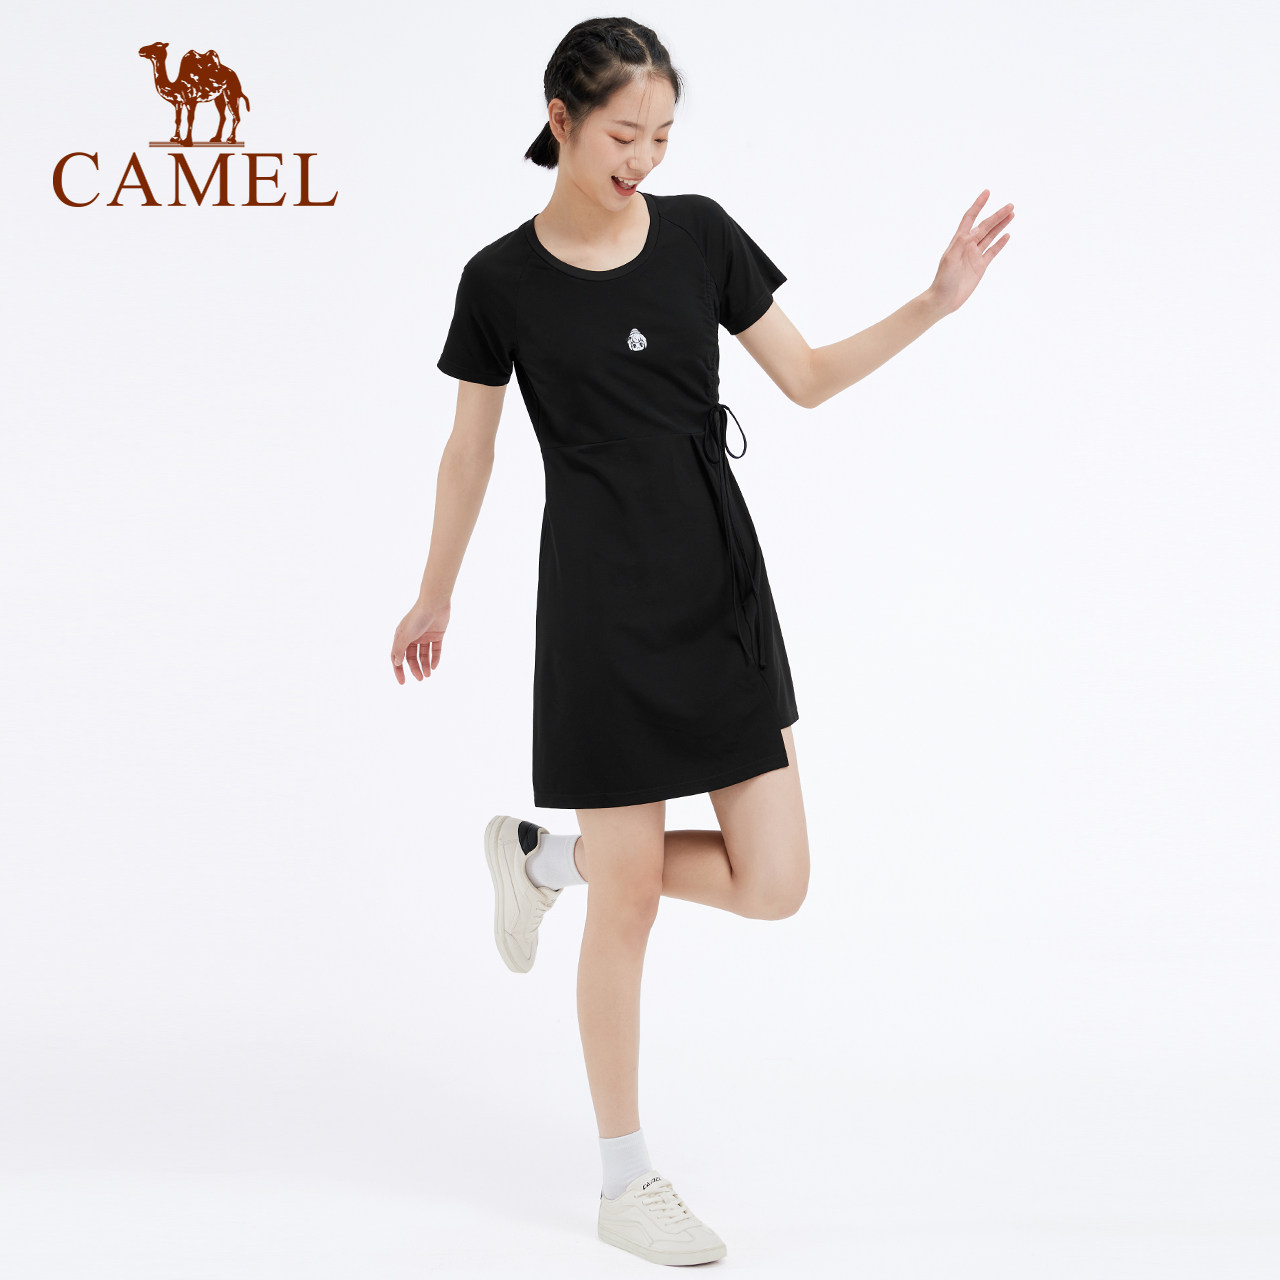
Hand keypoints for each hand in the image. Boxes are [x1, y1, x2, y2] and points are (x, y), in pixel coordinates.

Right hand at [391, 597, 450, 683]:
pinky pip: (435, 649)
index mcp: (401, 636)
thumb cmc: (418, 617)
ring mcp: (425, 636)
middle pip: (412, 658)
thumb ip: (399, 649)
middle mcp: (412, 637)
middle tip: (421, 679)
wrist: (435, 603)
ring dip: (425, 665)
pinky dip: (435, 658)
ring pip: (424, 655)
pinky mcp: (437, 634)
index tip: (403, 682)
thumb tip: (396, 662)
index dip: (399, 670)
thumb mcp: (405, 635)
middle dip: (415, 669)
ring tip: (428, 675)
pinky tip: (435, 666)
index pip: (397, 657)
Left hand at [927, 189, 1013, 315]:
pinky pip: (992, 251)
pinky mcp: (980, 267)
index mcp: (959, 241)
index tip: (987, 192)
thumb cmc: (943, 280)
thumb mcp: (949, 259)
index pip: (970, 218)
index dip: (978, 205)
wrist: (944, 299)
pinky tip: (1007, 235)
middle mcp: (968, 245)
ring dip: (1001, 225)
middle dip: (997, 215)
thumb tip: (975, 230)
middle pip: (985, 226)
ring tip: (1012, 214)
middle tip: (1011, 205)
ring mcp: (975, 255)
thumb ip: (961, 243)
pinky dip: (1000, 243)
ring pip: (991, 236)